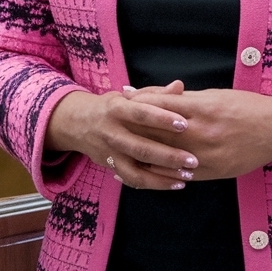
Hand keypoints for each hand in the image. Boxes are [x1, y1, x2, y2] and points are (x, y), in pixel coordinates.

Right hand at [45, 81, 198, 191]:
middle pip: (141, 147)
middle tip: (193, 159)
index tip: (185, 124)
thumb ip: (155, 93)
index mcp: (117, 109)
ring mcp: (111, 154)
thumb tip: (179, 85)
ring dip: (163, 176)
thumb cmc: (112, 107)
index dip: (162, 119)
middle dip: (168, 155)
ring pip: (136, 171)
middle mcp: (112, 133)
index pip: (141, 114)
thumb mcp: (129, 96)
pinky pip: (134, 181)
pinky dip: (155, 185)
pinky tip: (175, 184)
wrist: (78, 124)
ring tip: (187, 177)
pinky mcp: (112, 168)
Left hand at [122, 87, 271, 183]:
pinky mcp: (211, 172)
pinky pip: (177, 174)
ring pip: (163, 156)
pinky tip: (142, 169)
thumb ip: (185, 98)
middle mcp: (202, 132)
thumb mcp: (216, 95)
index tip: (122, 100)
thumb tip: (157, 94)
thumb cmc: (247, 107)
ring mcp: (206, 155)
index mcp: (202, 108)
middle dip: (132, 128)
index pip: (160, 105)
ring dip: (139, 153)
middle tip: (111, 124)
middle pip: (156, 132)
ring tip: (119, 150)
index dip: (139, 102)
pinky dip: (157, 172)